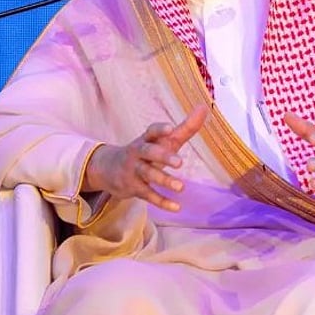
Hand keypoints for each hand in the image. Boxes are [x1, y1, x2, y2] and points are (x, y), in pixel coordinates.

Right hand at [82, 105, 207, 211]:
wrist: (109, 169)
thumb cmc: (146, 151)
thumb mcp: (164, 140)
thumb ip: (185, 127)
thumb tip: (205, 107)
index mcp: (146, 140)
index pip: (151, 132)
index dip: (159, 130)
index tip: (170, 128)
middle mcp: (138, 153)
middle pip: (148, 152)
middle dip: (162, 156)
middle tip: (179, 162)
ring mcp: (134, 171)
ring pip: (148, 175)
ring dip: (164, 180)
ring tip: (181, 186)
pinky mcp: (134, 188)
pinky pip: (148, 195)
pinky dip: (162, 202)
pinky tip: (176, 207)